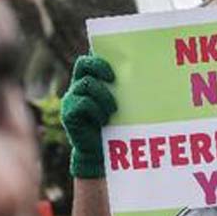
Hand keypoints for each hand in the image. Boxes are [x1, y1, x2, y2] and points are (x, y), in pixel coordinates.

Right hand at [61, 55, 116, 178]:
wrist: (97, 155)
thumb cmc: (112, 128)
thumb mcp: (118, 105)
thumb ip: (122, 90)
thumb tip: (148, 73)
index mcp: (86, 83)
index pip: (87, 62)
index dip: (98, 60)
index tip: (114, 69)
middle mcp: (75, 89)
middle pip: (83, 65)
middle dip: (100, 68)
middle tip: (113, 79)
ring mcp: (70, 101)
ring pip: (86, 84)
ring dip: (103, 95)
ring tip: (113, 110)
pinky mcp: (68, 115)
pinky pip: (83, 103)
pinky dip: (96, 110)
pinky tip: (103, 121)